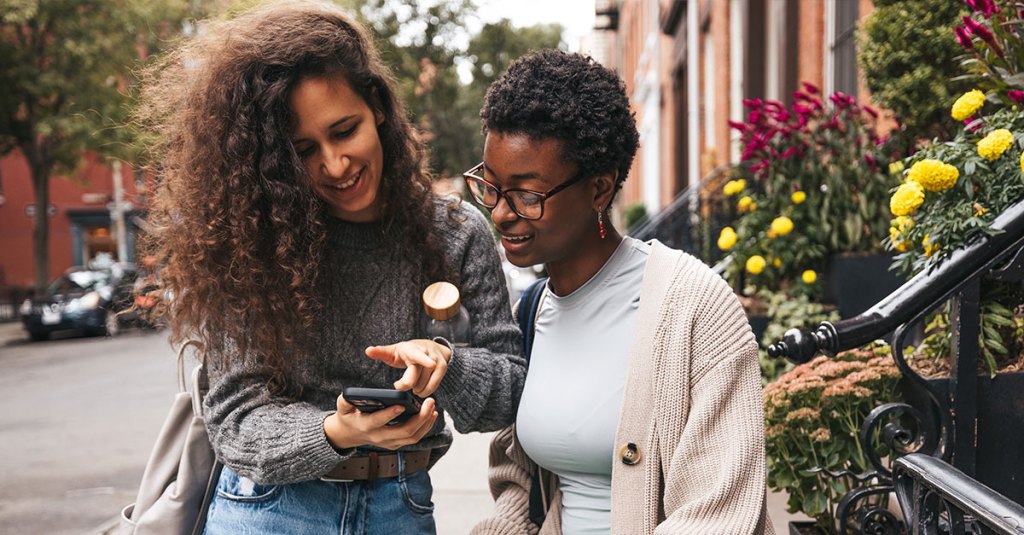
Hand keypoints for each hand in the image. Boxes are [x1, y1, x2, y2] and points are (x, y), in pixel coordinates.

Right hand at [323, 395, 438, 449]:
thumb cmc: (348, 416)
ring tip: (433, 408)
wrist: (349, 435)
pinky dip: (425, 427)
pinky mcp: (396, 444)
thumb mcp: (343, 407)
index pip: (379, 421)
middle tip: (430, 402)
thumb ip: (346, 399)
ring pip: (412, 437)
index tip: (402, 404)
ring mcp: (389, 442)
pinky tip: (432, 415)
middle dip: (420, 417)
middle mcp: (379, 437)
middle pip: (404, 431)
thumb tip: (350, 393)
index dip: (391, 414)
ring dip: (426, 423)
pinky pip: (414, 438)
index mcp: (366, 426)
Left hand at [365, 339, 451, 396]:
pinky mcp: (443, 368)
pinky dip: (425, 391)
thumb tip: (367, 350)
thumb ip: (381, 352)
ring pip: (423, 384)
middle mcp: (427, 353)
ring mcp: (437, 360)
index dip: (424, 360)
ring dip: (415, 389)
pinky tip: (419, 390)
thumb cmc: (407, 352)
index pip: (418, 355)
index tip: (431, 364)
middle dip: (405, 384)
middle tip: (398, 385)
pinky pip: (433, 386)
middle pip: (415, 377)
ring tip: (410, 386)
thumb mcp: (394, 351)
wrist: (431, 347)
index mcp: (412, 348)